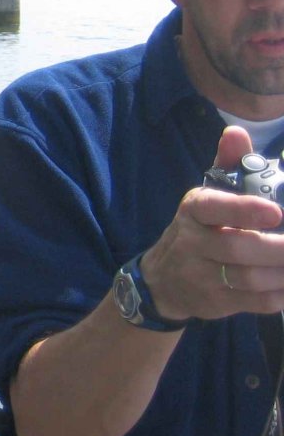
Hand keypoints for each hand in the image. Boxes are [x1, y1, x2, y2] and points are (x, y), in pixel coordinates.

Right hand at [145, 125, 283, 321]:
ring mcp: (201, 276)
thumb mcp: (207, 195)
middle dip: (277, 249)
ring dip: (281, 273)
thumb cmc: (197, 230)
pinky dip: (279, 295)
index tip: (275, 211)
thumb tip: (237, 131)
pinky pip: (255, 303)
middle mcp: (192, 242)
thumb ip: (228, 165)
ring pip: (248, 279)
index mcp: (194, 209)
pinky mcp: (215, 302)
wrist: (163, 280)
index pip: (214, 207)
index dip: (243, 210)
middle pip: (237, 248)